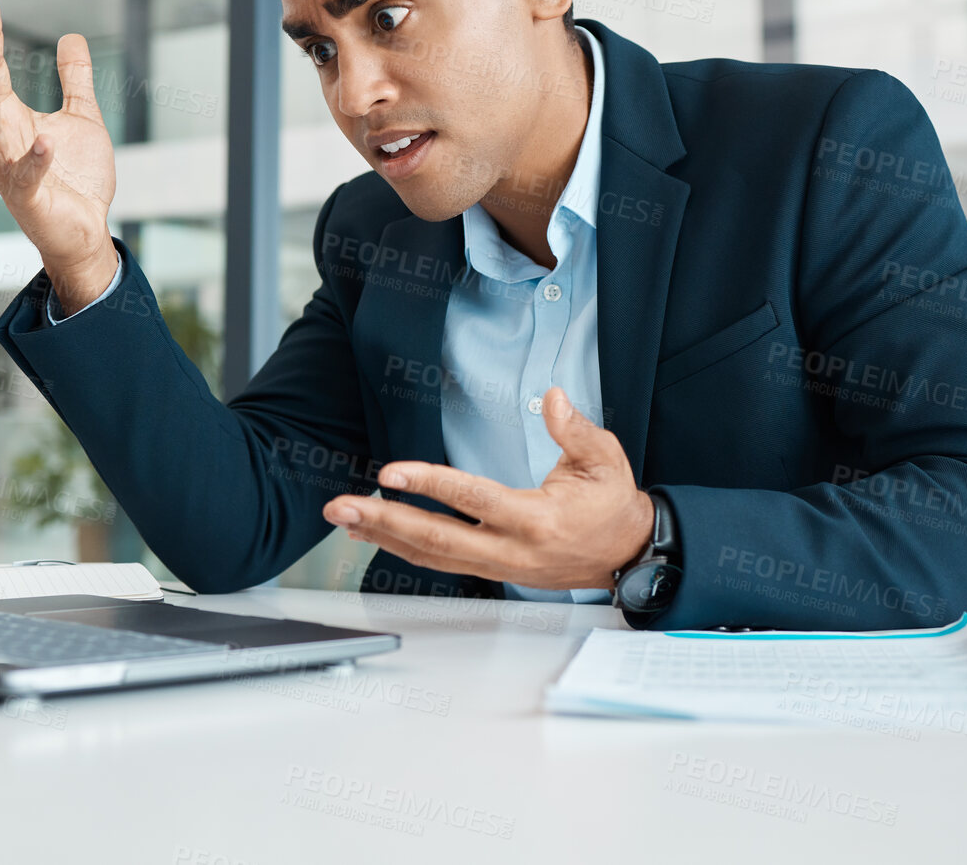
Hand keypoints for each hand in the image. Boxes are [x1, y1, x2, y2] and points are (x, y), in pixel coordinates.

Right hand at [0, 0, 117, 310]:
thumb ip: (75, 79)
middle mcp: (0, 140)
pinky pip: (27, 177)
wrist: (85, 230)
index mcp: (9, 117)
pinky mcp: (29, 199)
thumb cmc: (76, 177)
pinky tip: (44, 139)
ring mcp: (9, 170)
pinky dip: (35, 159)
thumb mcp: (80, 117)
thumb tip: (71, 37)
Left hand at [322, 386, 654, 588]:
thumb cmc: (611, 503)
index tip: (391, 473)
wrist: (626, 553)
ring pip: (433, 556)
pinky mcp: (493, 569)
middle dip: (384, 521)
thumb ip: (576, 430)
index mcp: (537, 519)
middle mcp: (512, 549)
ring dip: (384, 536)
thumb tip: (552, 397)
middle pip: (438, 539)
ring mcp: (500, 565)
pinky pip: (441, 561)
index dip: (430, 484)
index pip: (474, 499)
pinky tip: (373, 534)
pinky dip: (403, 548)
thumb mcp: (605, 460)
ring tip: (344, 518)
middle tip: (340, 506)